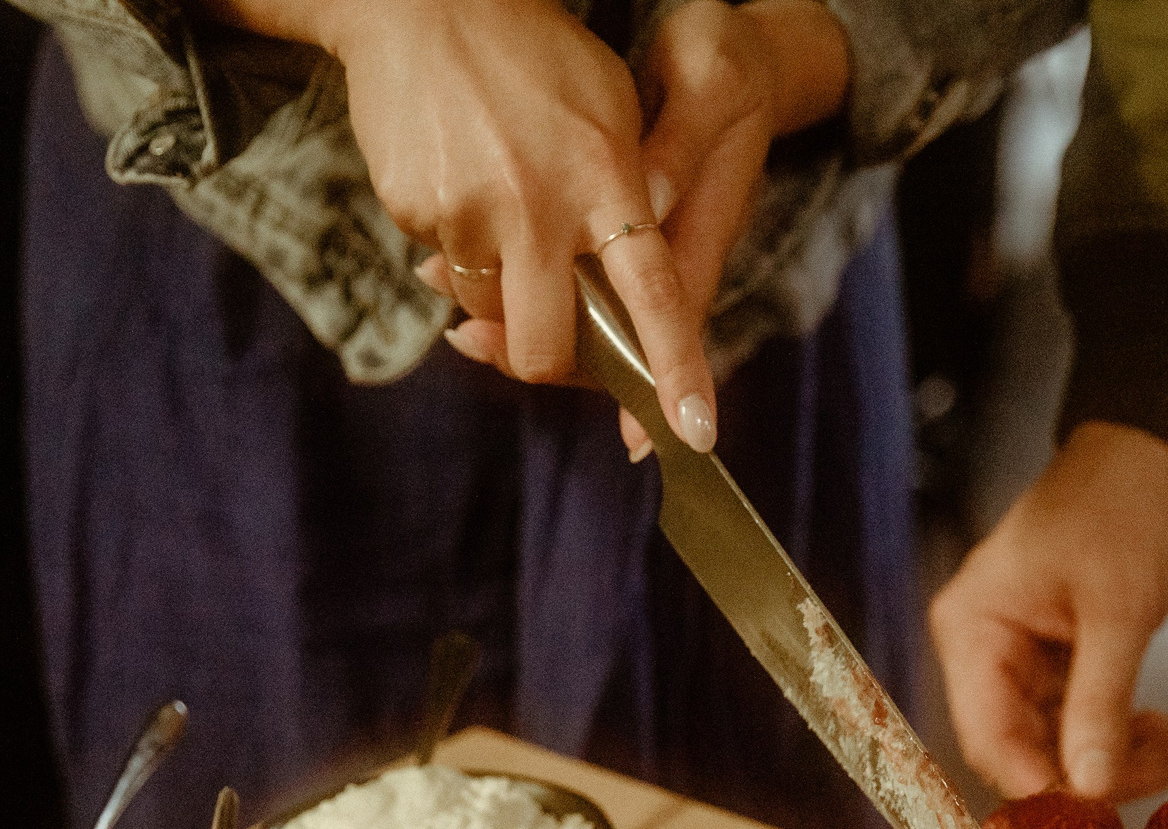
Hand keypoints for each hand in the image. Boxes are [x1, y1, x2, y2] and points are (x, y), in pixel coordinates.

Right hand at [278, 0, 719, 447]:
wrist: (423, 1)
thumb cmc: (535, 54)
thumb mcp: (610, 106)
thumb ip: (634, 198)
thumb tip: (625, 290)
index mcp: (608, 181)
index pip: (655, 296)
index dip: (676, 370)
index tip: (694, 434)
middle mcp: (541, 208)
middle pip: (547, 345)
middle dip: (544, 363)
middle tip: (544, 342)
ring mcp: (473, 213)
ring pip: (487, 308)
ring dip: (494, 286)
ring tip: (497, 201)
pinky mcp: (416, 210)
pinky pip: (441, 264)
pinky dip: (452, 241)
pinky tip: (456, 173)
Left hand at [467, 0, 841, 458]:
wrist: (729, 49)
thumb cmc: (722, 60)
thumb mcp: (709, 83)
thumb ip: (676, 150)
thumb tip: (641, 205)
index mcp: (696, 224)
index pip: (674, 323)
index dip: (659, 383)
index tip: (641, 439)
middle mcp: (666, 252)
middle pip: (609, 337)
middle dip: (539, 352)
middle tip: (469, 338)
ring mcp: (635, 249)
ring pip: (573, 313)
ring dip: (508, 314)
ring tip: (439, 274)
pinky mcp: (609, 234)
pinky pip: (557, 278)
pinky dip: (502, 277)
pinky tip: (450, 254)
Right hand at [931, 423, 1167, 800]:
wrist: (1150, 453)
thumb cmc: (1121, 509)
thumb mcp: (1116, 610)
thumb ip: (1099, 702)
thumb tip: (1088, 788)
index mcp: (973, 631)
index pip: (988, 737)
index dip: (1038, 786)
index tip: (1095, 816)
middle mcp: (982, 650)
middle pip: (1021, 748)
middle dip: (1089, 771)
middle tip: (1158, 774)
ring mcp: (1018, 657)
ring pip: (1056, 740)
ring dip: (1115, 755)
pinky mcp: (1054, 659)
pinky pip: (1078, 716)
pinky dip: (1122, 731)